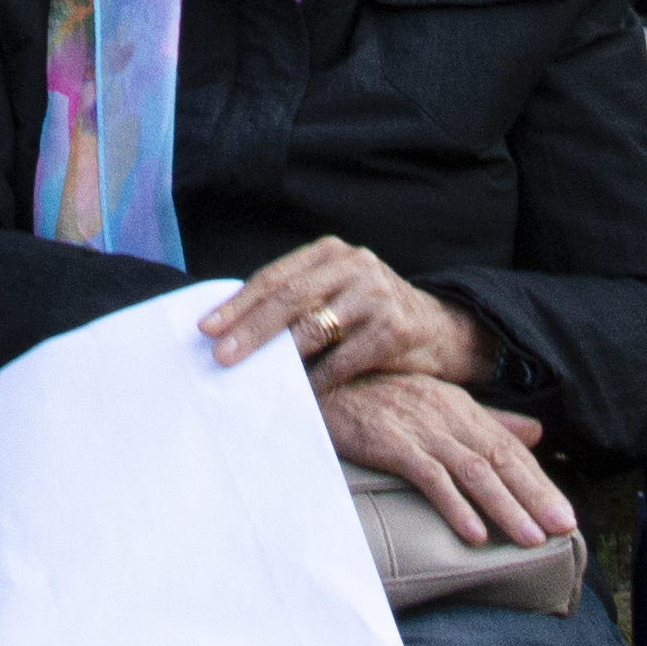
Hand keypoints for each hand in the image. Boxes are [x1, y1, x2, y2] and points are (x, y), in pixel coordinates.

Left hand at [201, 237, 492, 396]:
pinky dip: (318, 379)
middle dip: (249, 330)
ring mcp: (376, 295)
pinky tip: (299, 393)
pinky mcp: (394, 329)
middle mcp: (354, 265)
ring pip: (314, 328)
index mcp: (330, 252)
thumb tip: (230, 327)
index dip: (238, 303)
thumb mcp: (336, 291)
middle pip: (289, 298)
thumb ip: (296, 299)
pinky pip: (343, 360)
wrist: (440, 329)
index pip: (274, 277)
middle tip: (219, 355)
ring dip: (278, 357)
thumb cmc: (371, 314)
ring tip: (252, 377)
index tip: (206, 328)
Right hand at [321, 374, 571, 550]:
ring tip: (530, 538)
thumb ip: (488, 421)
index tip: (564, 515)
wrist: (324, 382)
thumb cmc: (380, 396)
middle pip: (501, 460)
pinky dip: (455, 505)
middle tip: (564, 529)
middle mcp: (449, 416)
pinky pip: (430, 478)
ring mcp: (421, 429)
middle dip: (536, 496)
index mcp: (463, 409)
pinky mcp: (392, 443)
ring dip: (505, 506)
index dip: (540, 483)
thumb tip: (537, 433)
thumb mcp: (440, 402)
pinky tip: (474, 532)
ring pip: (474, 471)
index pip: (511, 449)